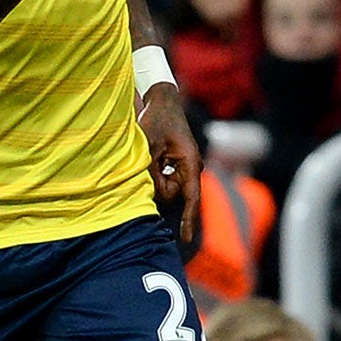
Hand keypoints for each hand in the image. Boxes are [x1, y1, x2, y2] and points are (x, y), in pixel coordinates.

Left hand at [137, 80, 198, 243]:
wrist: (163, 101)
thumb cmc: (156, 121)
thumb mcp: (148, 146)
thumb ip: (151, 173)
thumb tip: (153, 195)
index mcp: (190, 163)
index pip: (191, 197)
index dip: (188, 219)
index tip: (185, 239)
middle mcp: (192, 167)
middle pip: (172, 192)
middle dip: (157, 184)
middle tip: (149, 157)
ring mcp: (186, 167)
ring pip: (166, 186)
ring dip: (155, 175)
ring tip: (151, 152)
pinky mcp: (179, 165)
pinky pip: (166, 178)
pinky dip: (157, 171)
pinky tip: (154, 154)